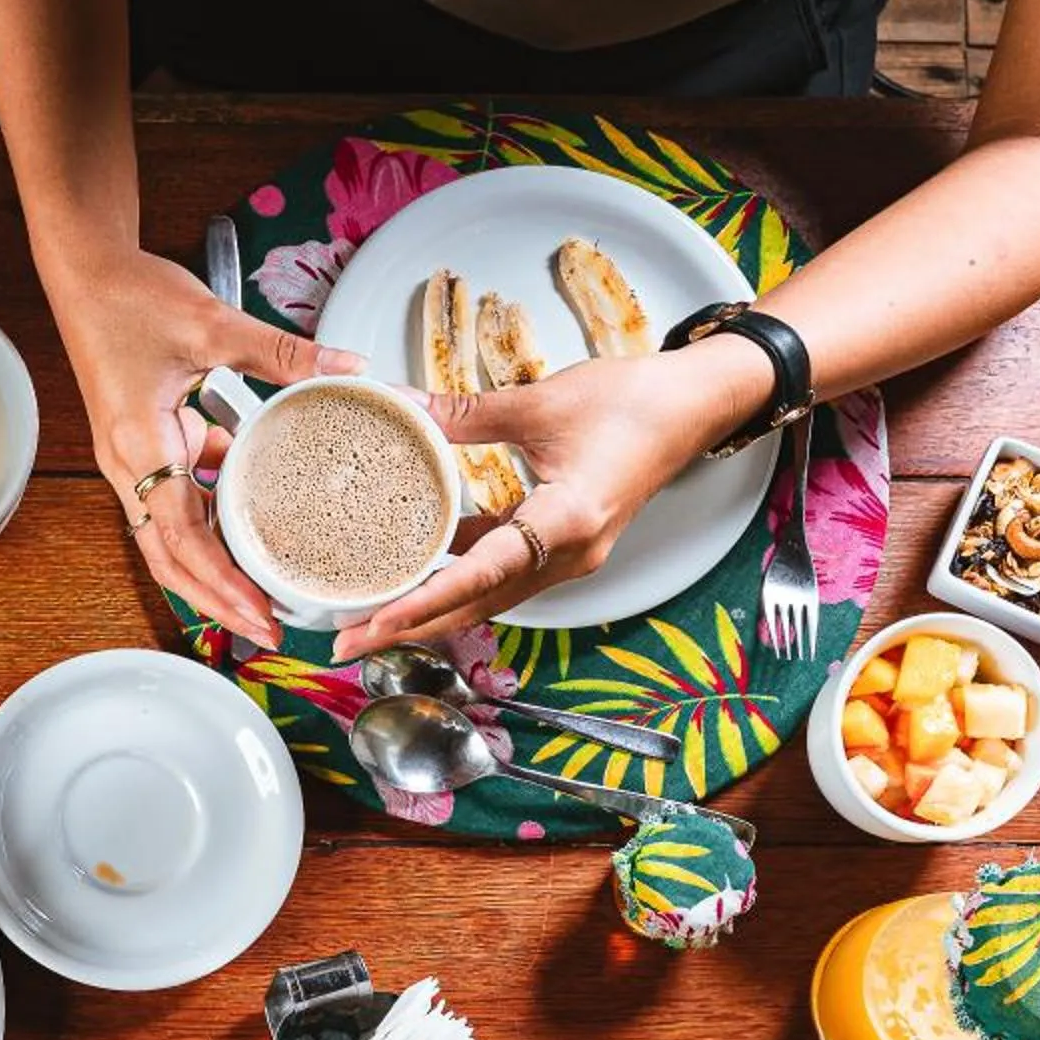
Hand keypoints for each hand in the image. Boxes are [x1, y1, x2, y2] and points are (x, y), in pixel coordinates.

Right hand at [47, 244, 359, 649]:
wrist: (84, 272)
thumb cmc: (132, 297)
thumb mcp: (213, 323)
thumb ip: (284, 354)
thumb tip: (350, 371)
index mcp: (141, 445)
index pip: (183, 537)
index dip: (223, 582)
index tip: (261, 613)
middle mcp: (128, 466)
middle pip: (168, 559)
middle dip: (216, 600)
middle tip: (267, 629)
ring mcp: (130, 461)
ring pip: (168, 538)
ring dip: (211, 571)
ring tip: (262, 594)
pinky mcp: (139, 448)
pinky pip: (173, 500)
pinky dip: (208, 522)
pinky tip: (249, 518)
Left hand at [332, 335, 770, 661]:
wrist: (692, 405)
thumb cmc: (632, 401)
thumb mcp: (541, 401)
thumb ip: (467, 413)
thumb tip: (400, 406)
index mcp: (567, 521)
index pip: (481, 573)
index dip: (424, 600)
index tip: (375, 621)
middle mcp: (568, 555)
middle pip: (476, 605)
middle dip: (410, 625)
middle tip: (347, 639)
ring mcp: (567, 557)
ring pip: (486, 597)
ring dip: (429, 609)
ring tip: (369, 617)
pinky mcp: (562, 548)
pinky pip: (501, 573)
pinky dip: (456, 579)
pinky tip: (413, 572)